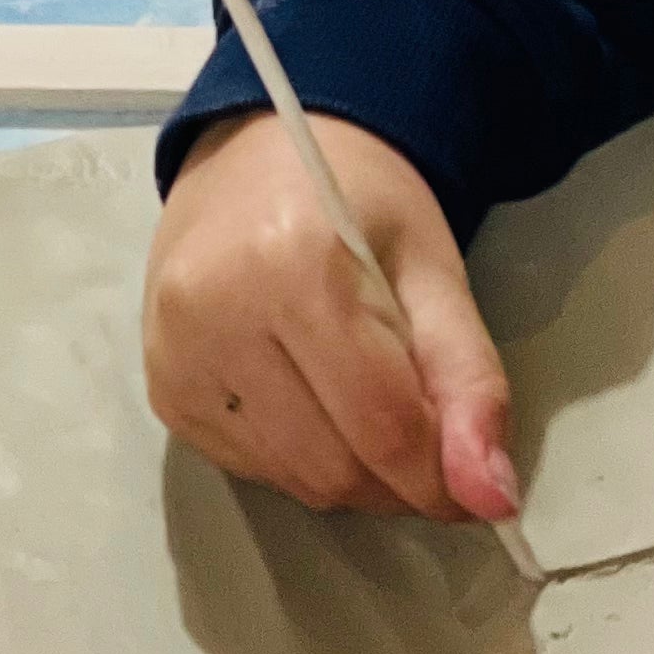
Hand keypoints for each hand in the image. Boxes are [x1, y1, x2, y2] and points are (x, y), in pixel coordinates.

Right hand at [146, 108, 518, 519]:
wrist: (256, 156)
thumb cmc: (355, 200)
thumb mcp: (434, 271)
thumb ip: (470, 381)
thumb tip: (491, 497)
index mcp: (291, 268)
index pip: (384, 426)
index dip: (444, 475)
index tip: (476, 481)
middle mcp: (213, 314)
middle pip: (336, 468)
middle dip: (399, 478)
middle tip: (425, 431)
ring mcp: (174, 355)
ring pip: (295, 481)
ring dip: (351, 473)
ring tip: (365, 403)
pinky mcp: (161, 388)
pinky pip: (253, 470)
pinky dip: (300, 460)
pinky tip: (309, 398)